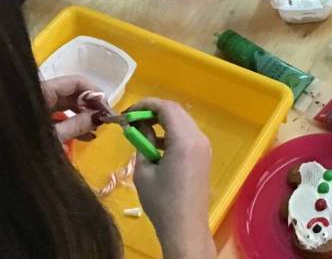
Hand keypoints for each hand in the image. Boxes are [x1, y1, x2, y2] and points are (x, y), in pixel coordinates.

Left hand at [41, 75, 103, 141]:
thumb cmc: (21, 148)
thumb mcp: (52, 137)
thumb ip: (76, 125)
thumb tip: (100, 116)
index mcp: (43, 91)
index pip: (76, 82)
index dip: (95, 93)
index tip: (108, 110)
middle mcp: (41, 93)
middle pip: (72, 92)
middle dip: (91, 105)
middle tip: (105, 119)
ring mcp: (37, 105)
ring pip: (66, 104)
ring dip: (83, 114)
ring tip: (97, 128)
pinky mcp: (35, 117)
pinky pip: (57, 114)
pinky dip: (70, 122)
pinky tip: (83, 135)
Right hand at [131, 99, 216, 258]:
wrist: (185, 226)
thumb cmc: (161, 201)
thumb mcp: (144, 171)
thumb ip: (142, 143)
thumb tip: (139, 127)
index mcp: (185, 140)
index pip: (166, 108)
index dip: (146, 105)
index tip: (127, 112)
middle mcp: (199, 138)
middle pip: (176, 112)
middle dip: (153, 111)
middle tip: (132, 120)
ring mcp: (204, 146)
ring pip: (183, 122)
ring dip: (163, 122)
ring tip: (140, 131)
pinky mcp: (203, 155)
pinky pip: (187, 135)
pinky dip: (171, 133)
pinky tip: (155, 144)